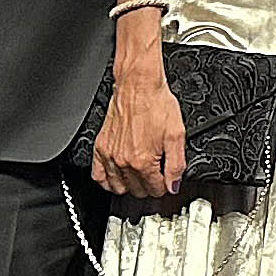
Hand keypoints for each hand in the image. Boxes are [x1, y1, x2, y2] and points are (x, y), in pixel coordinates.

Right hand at [92, 56, 188, 195]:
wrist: (138, 86)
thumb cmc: (157, 104)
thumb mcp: (177, 135)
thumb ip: (177, 164)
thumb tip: (174, 185)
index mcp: (143, 160)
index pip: (155, 189)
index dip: (164, 186)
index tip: (166, 180)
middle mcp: (123, 161)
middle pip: (137, 190)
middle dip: (149, 186)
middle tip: (156, 176)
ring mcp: (110, 155)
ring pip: (117, 187)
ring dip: (130, 186)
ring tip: (139, 178)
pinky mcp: (100, 147)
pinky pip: (97, 176)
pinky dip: (106, 181)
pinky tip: (116, 177)